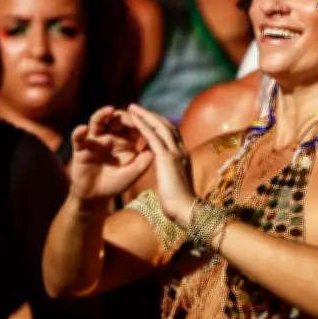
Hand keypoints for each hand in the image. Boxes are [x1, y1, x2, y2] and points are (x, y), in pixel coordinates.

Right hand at [69, 106, 153, 200]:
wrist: (96, 197)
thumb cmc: (117, 183)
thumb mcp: (134, 172)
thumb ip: (144, 160)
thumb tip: (156, 147)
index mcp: (125, 140)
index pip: (132, 124)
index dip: (139, 121)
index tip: (146, 121)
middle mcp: (109, 136)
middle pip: (115, 118)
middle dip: (123, 116)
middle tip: (131, 117)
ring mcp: (94, 140)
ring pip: (97, 121)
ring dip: (102, 114)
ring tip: (109, 110)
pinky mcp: (80, 148)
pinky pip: (78, 137)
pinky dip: (79, 132)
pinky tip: (83, 129)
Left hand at [127, 104, 195, 225]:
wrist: (186, 210)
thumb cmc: (180, 204)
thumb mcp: (176, 184)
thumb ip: (172, 174)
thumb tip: (168, 175)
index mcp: (183, 156)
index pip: (171, 134)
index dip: (159, 124)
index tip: (147, 119)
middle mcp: (181, 150)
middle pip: (166, 125)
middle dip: (151, 115)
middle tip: (137, 108)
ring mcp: (175, 152)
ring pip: (159, 126)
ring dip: (145, 115)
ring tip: (132, 108)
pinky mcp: (167, 158)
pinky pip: (152, 136)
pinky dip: (142, 125)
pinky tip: (133, 119)